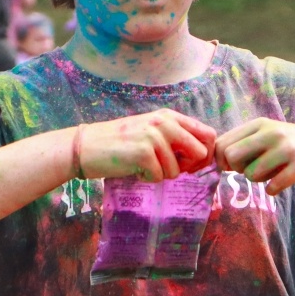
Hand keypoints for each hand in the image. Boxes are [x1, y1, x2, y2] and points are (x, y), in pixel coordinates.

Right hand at [77, 109, 216, 181]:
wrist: (86, 146)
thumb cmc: (120, 143)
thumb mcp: (151, 132)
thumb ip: (175, 138)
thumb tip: (202, 157)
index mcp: (169, 116)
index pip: (208, 134)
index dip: (204, 154)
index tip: (189, 165)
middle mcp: (164, 123)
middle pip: (200, 152)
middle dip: (186, 167)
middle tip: (165, 168)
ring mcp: (154, 137)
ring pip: (177, 170)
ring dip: (160, 174)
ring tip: (142, 165)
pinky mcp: (143, 153)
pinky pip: (159, 177)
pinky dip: (147, 179)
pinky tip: (134, 169)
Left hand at [215, 119, 294, 195]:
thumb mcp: (269, 137)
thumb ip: (244, 144)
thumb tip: (214, 159)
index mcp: (260, 124)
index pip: (222, 144)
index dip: (221, 161)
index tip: (232, 168)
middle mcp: (272, 132)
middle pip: (231, 157)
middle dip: (236, 170)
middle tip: (252, 171)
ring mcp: (287, 147)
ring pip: (251, 174)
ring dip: (259, 180)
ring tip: (274, 173)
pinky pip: (272, 187)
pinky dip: (274, 189)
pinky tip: (284, 182)